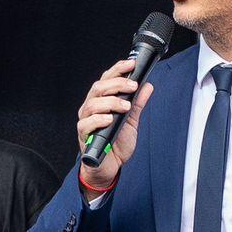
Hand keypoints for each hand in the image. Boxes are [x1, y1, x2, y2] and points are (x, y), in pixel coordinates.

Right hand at [75, 58, 154, 192]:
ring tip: (126, 106)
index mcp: (101, 101)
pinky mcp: (83, 135)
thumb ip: (138, 104)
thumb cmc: (116, 143)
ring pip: (92, 103)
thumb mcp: (131, 121)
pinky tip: (109, 119)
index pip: (107, 79)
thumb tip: (148, 86)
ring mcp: (86, 120)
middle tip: (133, 86)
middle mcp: (91, 107)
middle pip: (99, 87)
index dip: (118, 69)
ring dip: (111, 102)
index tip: (131, 64)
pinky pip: (86, 123)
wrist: (110, 167)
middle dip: (117, 83)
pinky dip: (99, 119)